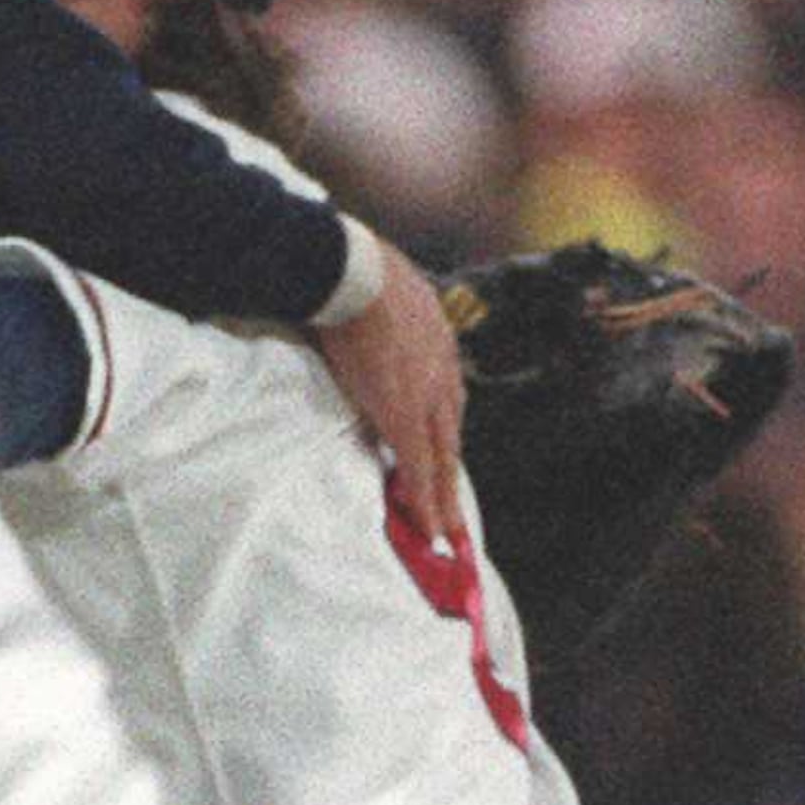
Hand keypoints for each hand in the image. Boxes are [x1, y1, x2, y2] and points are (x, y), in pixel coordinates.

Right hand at [318, 242, 467, 537]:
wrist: (354, 270)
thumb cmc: (352, 270)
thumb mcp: (380, 292)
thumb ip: (375, 316)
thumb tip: (348, 318)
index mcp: (436, 341)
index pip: (442, 399)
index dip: (439, 434)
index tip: (438, 461)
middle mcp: (442, 372)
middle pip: (449, 436)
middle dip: (449, 479)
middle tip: (457, 518)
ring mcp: (427, 397)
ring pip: (443, 459)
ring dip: (444, 499)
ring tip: (446, 535)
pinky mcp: (405, 417)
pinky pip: (420, 470)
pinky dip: (427, 504)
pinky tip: (431, 532)